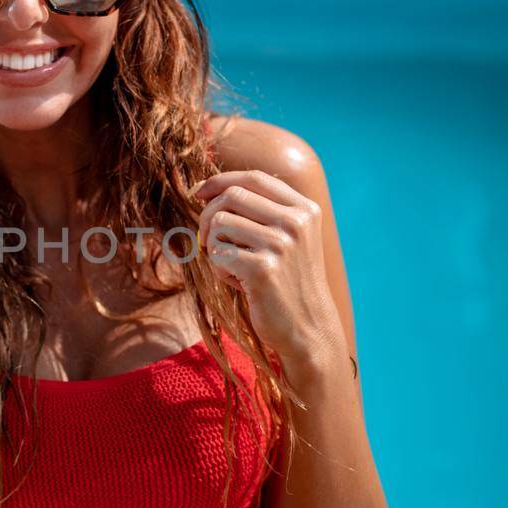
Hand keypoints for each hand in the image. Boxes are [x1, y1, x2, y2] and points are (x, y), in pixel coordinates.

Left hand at [194, 169, 346, 374]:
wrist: (309, 328)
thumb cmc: (289, 282)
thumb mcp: (289, 239)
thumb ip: (262, 212)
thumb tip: (209, 189)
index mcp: (304, 210)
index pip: (254, 178)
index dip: (220, 181)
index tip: (199, 192)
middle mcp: (295, 222)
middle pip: (232, 196)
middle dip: (208, 215)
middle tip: (208, 240)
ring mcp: (281, 244)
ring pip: (220, 223)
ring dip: (215, 246)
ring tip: (233, 267)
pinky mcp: (263, 269)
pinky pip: (219, 253)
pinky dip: (219, 269)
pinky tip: (237, 282)